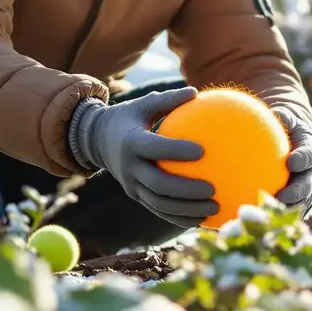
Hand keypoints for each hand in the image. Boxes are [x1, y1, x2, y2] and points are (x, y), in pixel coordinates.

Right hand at [71, 86, 218, 227]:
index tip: (203, 151)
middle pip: (158, 184)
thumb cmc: (129, 118)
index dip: (176, 151)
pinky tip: (204, 218)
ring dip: (187, 210)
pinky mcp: (135, 195)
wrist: (96, 141)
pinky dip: (180, 217)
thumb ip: (168, 100)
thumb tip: (196, 92)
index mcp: (131, 142)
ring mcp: (130, 185)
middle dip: (186, 190)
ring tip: (215, 209)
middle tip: (213, 190)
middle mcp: (129, 167)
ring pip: (159, 203)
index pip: (155, 148)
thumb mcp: (143, 104)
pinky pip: (159, 210)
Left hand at [272, 105, 311, 213]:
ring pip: (300, 202)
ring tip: (269, 215)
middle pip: (308, 184)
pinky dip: (275, 216)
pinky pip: (287, 210)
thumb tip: (272, 111)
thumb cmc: (285, 125)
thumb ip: (280, 115)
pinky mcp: (296, 199)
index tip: (292, 162)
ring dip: (287, 210)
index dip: (303, 159)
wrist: (293, 138)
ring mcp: (306, 188)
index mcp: (310, 149)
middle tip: (282, 197)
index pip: (310, 154)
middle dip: (297, 193)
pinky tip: (256, 219)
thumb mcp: (284, 116)